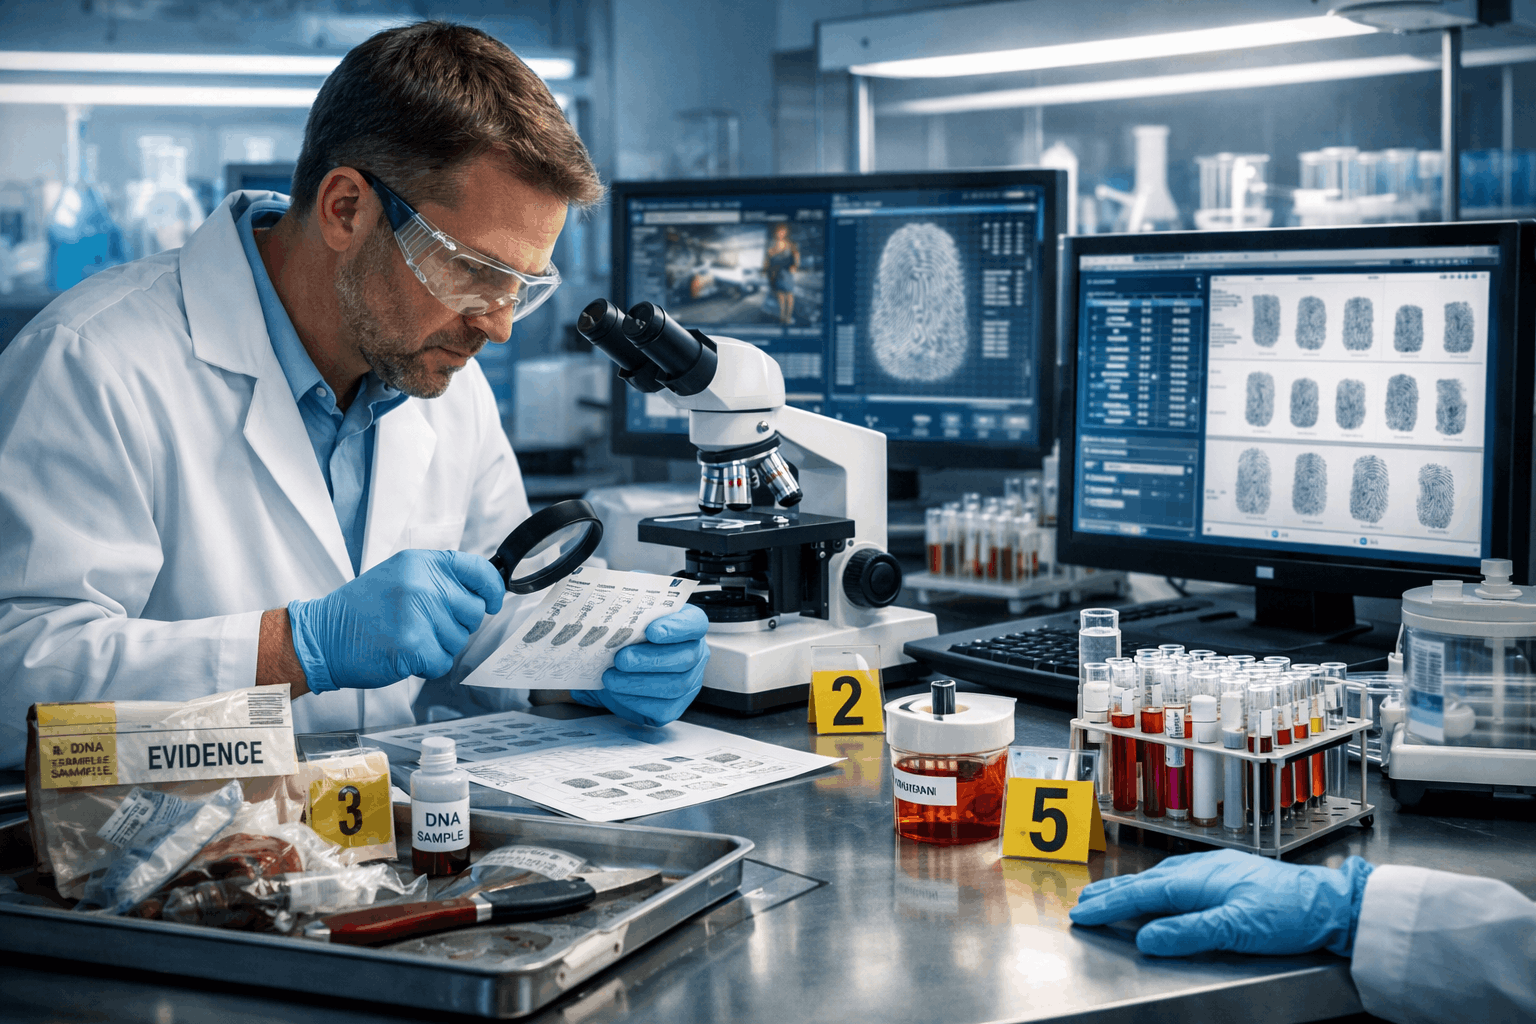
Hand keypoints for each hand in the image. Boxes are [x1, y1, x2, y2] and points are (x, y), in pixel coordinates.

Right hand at [288, 550, 503, 691]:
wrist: (321, 637)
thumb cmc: (362, 610)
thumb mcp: (401, 576)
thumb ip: (438, 579)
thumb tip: (481, 593)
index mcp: (422, 563)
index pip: (479, 570)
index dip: (492, 589)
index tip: (491, 601)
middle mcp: (422, 584)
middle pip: (473, 611)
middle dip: (457, 625)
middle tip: (425, 625)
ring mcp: (418, 614)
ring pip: (459, 640)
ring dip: (438, 646)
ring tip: (406, 637)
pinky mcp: (413, 645)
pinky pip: (442, 662)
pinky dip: (427, 665)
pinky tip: (403, 654)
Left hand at [571, 604, 708, 726]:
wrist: (614, 666)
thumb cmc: (628, 635)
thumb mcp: (629, 608)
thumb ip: (628, 596)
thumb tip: (616, 591)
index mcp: (687, 625)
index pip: (695, 624)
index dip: (677, 628)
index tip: (652, 631)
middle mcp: (694, 653)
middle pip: (685, 658)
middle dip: (650, 659)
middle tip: (622, 658)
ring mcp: (688, 682)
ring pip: (674, 686)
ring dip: (638, 682)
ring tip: (611, 677)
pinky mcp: (674, 706)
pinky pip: (663, 708)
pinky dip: (637, 700)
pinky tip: (618, 691)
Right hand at [1068, 849, 1373, 956]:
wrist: (1331, 902)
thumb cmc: (1289, 913)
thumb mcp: (1238, 930)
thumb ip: (1189, 933)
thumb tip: (1146, 938)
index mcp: (1198, 880)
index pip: (1142, 895)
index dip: (1109, 905)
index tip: (1083, 914)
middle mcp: (1201, 869)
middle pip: (1144, 882)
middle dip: (1111, 893)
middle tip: (1082, 904)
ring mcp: (1214, 870)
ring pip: (1159, 878)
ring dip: (1130, 888)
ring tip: (1109, 895)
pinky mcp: (1228, 875)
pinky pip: (1176, 877)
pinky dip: (1154, 885)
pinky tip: (1158, 890)